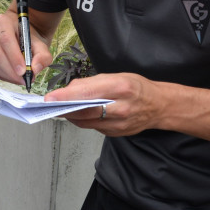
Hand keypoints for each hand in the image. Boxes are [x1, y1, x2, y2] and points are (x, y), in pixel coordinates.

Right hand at [0, 11, 51, 85]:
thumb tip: (35, 69)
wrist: (21, 36)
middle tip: (23, 80)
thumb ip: (43, 56)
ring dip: (6, 75)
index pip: (6, 39)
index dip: (14, 57)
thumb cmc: (29, 39)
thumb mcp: (41, 44)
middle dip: (10, 71)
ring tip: (19, 79)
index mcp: (3, 21)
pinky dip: (1, 76)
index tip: (23, 71)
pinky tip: (11, 77)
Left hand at [45, 72, 161, 135]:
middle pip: (86, 111)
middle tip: (50, 106)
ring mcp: (120, 124)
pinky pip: (94, 127)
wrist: (159, 106)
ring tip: (59, 109)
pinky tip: (76, 115)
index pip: (88, 93)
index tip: (51, 98)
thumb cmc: (137, 88)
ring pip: (87, 122)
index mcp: (121, 88)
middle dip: (65, 108)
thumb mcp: (117, 76)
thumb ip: (92, 82)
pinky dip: (83, 121)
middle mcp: (121, 107)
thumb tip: (69, 89)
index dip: (67, 96)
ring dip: (71, 116)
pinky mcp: (117, 133)